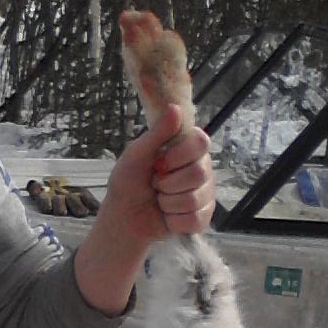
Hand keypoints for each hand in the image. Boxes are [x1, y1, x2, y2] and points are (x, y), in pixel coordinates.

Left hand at [74, 104, 215, 313]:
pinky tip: (166, 216)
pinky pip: (195, 219)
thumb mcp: (136, 154)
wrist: (123, 217)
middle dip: (168, 183)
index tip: (158, 163)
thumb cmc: (128, 183)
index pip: (201, 142)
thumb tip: (175, 107)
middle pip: (199, 173)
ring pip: (194, 199)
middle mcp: (202, 168)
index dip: (178, 156)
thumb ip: (157, 133)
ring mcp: (205, 194)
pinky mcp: (202, 217)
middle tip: (155, 184)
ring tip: (159, 200)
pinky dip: (173, 220)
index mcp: (188, 149)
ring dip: (167, 203)